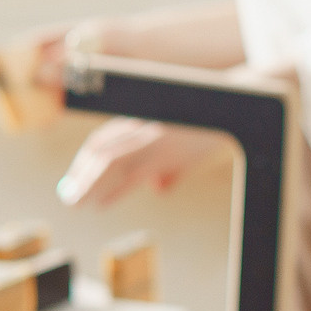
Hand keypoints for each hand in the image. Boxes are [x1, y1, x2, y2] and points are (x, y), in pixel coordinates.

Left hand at [55, 118, 226, 206]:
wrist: (241, 108)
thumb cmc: (214, 126)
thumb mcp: (187, 146)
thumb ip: (170, 167)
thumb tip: (159, 187)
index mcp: (144, 120)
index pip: (105, 139)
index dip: (87, 161)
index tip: (75, 181)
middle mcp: (144, 125)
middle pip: (102, 148)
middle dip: (82, 173)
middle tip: (69, 196)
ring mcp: (156, 136)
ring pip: (111, 160)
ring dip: (89, 183)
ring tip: (77, 203)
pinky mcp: (170, 149)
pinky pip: (133, 171)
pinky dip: (113, 188)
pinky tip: (101, 202)